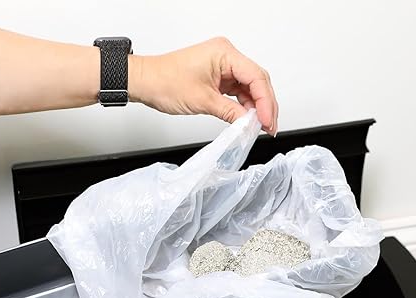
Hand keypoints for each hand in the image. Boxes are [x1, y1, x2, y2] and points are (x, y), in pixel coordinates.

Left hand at [130, 37, 277, 133]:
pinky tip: (247, 119)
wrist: (146, 82)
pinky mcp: (218, 77)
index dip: (265, 101)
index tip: (267, 121)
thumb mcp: (202, 101)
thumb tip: (248, 123)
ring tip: (260, 127)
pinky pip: (238, 91)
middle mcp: (226, 56)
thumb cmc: (165, 82)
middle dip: (265, 105)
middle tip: (270, 126)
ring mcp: (223, 66)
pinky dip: (244, 106)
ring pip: (249, 87)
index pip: (256, 77)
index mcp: (225, 53)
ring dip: (256, 107)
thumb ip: (230, 112)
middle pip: (257, 81)